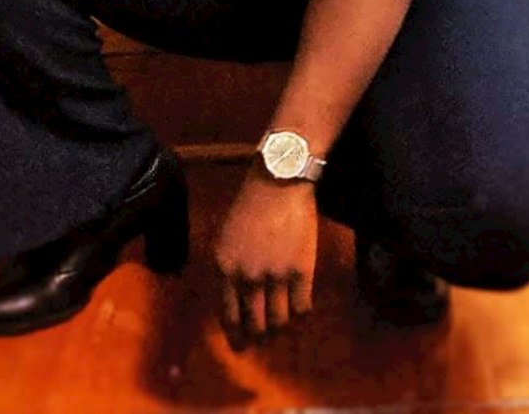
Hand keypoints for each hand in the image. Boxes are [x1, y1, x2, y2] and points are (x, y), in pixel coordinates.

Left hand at [212, 168, 316, 349]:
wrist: (279, 181)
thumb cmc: (249, 204)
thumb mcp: (227, 237)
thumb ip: (230, 268)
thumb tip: (236, 302)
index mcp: (225, 267)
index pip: (228, 316)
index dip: (236, 336)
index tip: (241, 346)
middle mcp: (248, 277)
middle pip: (255, 325)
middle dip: (260, 336)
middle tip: (265, 337)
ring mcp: (276, 276)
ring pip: (279, 321)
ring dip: (281, 328)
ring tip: (284, 323)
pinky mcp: (302, 271)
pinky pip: (303, 308)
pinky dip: (302, 314)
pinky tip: (301, 308)